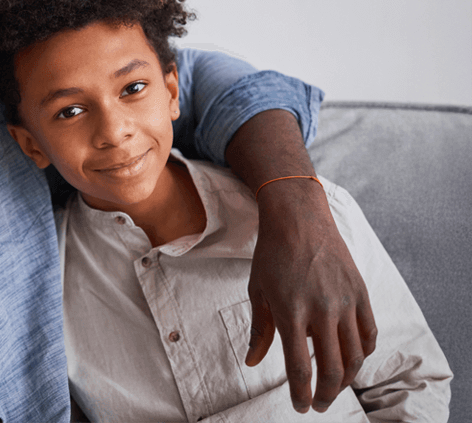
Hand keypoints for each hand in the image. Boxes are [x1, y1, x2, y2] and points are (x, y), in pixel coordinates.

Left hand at [245, 177, 377, 413]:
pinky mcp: (361, 293)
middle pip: (332, 369)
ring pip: (354, 356)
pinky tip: (352, 360)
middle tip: (318, 404)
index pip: (300, 367)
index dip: (301, 394)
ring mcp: (344, 301)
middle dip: (325, 395)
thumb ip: (259, 330)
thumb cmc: (272, 255)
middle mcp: (321, 310)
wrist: (298, 218)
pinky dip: (363, 353)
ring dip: (346, 379)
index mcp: (290, 312)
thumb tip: (253, 362)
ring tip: (334, 387)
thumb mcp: (258, 291)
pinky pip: (369, 333)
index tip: (300, 407)